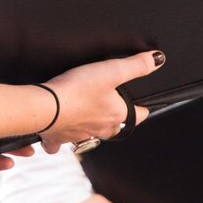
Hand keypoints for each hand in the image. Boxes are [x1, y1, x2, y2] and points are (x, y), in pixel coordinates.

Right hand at [38, 50, 164, 152]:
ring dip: (91, 128)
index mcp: (115, 115)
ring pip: (90, 136)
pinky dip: (61, 139)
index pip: (137, 116)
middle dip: (115, 120)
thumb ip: (136, 65)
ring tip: (88, 118)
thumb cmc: (77, 90)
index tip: (144, 108)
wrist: (45, 108)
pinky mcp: (58, 138)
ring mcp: (78, 135)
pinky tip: (59, 133)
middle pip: (114, 128)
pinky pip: (61, 143)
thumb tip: (157, 60)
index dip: (142, 109)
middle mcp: (99, 129)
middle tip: (113, 111)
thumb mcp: (111, 71)